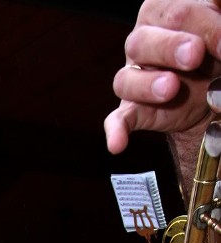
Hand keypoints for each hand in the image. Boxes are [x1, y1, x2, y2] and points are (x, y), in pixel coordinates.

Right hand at [104, 0, 220, 153]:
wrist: (215, 90)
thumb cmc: (216, 50)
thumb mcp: (220, 30)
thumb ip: (218, 18)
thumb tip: (219, 12)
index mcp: (165, 11)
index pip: (176, 10)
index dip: (202, 25)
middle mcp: (143, 41)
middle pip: (143, 40)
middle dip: (171, 47)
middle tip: (195, 55)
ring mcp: (134, 77)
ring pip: (126, 79)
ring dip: (147, 85)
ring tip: (171, 89)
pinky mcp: (133, 111)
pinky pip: (118, 120)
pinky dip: (117, 131)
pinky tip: (118, 144)